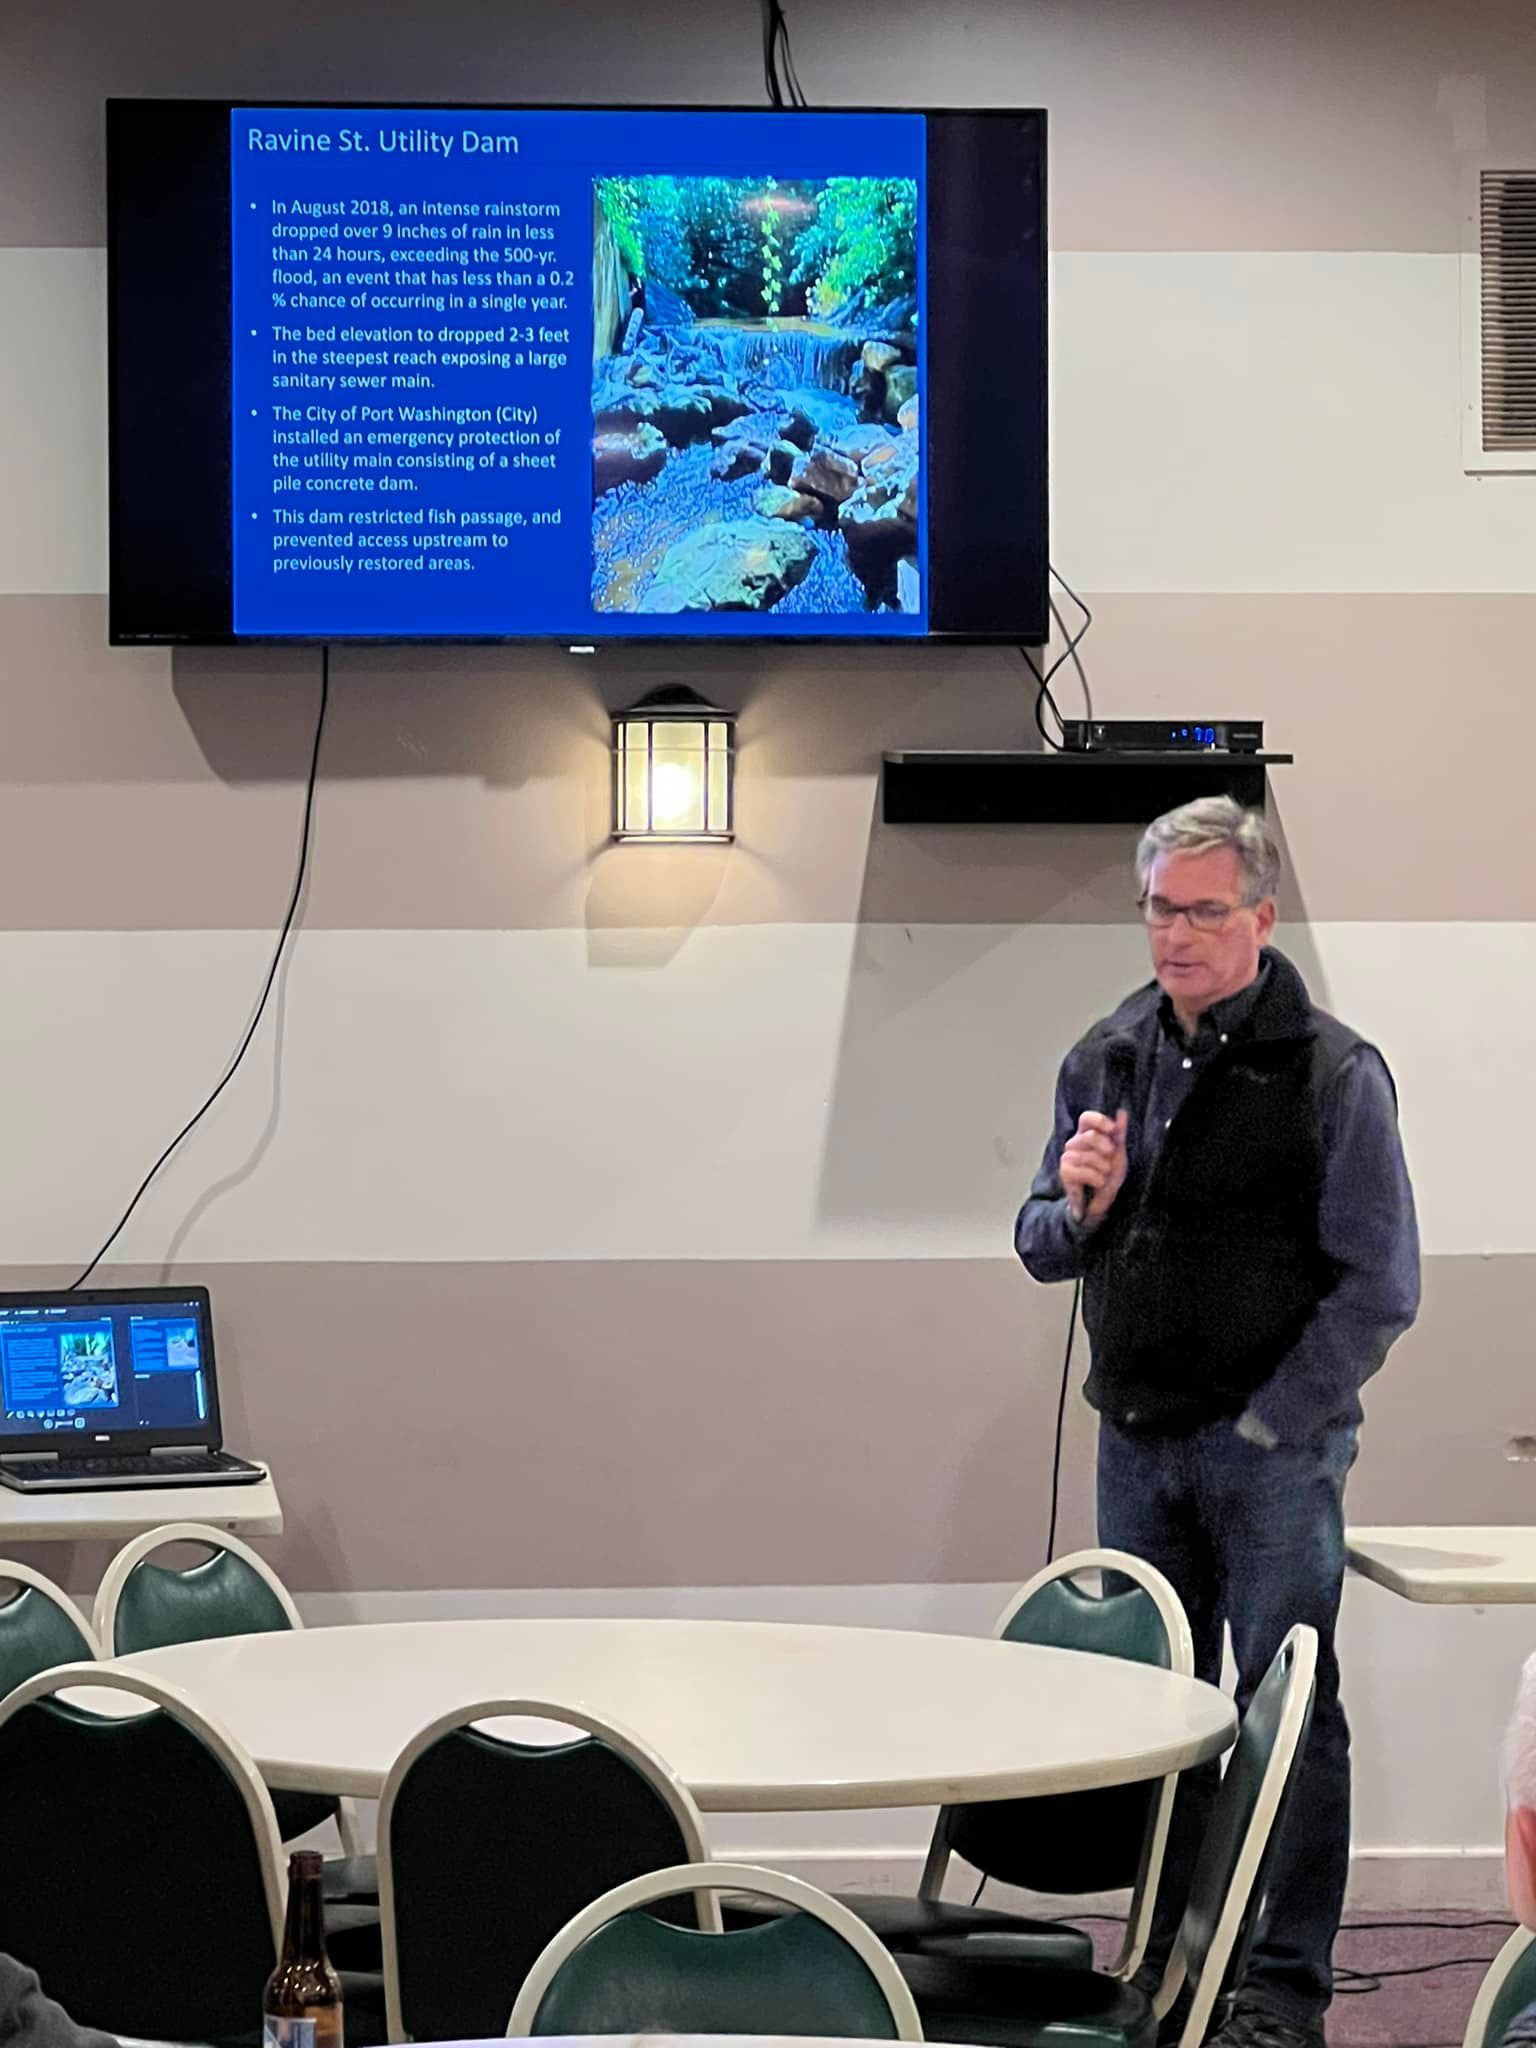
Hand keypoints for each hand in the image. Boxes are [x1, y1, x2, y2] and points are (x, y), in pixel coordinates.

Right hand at [1060, 1109, 1128, 1227]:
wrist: (1100, 1200)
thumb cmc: (1107, 1175)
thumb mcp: (1118, 1154)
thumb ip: (1119, 1133)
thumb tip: (1122, 1111)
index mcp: (1086, 1135)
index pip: (1086, 1118)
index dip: (1099, 1120)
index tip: (1112, 1129)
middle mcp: (1074, 1143)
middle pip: (1089, 1136)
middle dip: (1106, 1148)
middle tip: (1111, 1156)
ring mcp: (1068, 1157)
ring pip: (1087, 1156)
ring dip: (1103, 1168)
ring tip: (1104, 1175)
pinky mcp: (1065, 1172)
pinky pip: (1082, 1171)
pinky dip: (1095, 1178)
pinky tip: (1097, 1183)